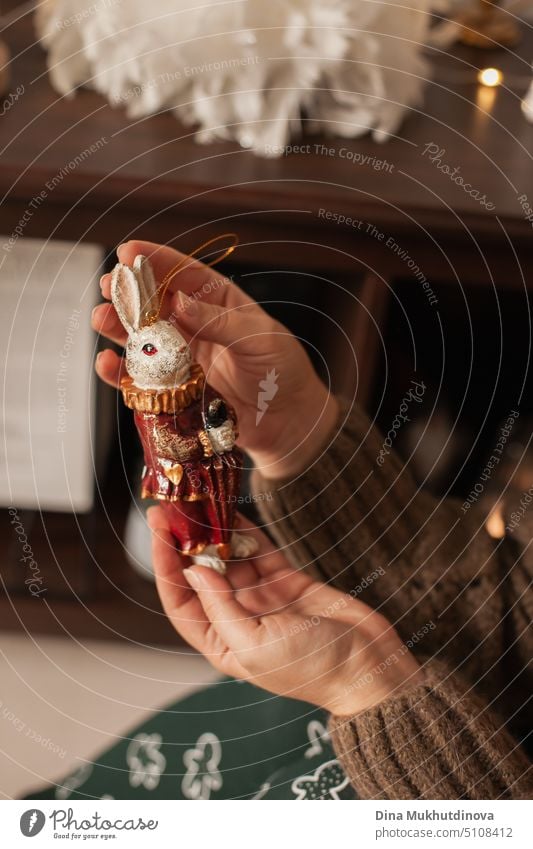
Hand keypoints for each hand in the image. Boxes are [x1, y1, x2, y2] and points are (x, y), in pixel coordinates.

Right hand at [93, 241, 337, 479]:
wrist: (288, 423)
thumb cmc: (283, 373)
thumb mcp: (260, 338)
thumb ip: (220, 321)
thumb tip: (180, 303)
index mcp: (220, 302)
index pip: (185, 274)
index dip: (157, 260)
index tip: (129, 251)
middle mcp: (196, 326)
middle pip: (155, 304)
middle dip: (129, 293)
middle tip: (108, 286)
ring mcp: (183, 358)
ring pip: (143, 337)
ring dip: (119, 328)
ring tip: (101, 319)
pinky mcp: (175, 390)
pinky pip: (143, 378)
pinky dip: (123, 372)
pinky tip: (108, 363)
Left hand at [147, 508, 422, 715]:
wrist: (367, 665)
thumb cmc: (310, 668)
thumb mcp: (254, 644)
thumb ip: (220, 606)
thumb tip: (192, 569)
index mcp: (221, 641)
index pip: (181, 599)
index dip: (165, 565)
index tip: (159, 530)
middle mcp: (236, 617)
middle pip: (202, 573)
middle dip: (185, 541)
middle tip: (172, 505)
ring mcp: (262, 597)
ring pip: (230, 557)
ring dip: (214, 531)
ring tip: (198, 499)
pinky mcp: (287, 580)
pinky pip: (259, 550)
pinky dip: (246, 530)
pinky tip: (231, 508)